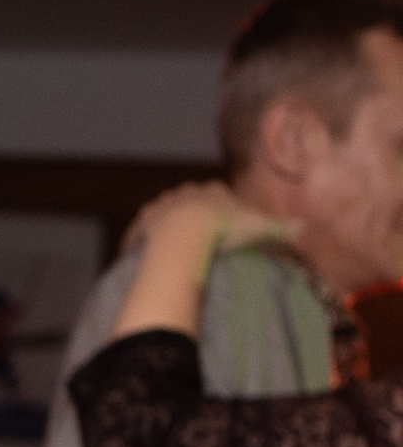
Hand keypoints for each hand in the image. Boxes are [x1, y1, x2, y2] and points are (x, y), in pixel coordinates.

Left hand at [121, 179, 282, 262]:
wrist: (183, 237)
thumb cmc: (224, 229)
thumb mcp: (258, 227)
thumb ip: (280, 226)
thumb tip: (303, 226)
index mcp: (213, 190)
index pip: (219, 192)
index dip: (223, 207)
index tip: (226, 222)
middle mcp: (185, 192)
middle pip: (191, 200)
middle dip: (196, 214)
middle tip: (204, 236)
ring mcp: (161, 206)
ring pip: (166, 213)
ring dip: (171, 226)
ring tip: (179, 248)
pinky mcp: (142, 223)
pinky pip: (145, 232)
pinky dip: (149, 241)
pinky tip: (154, 255)